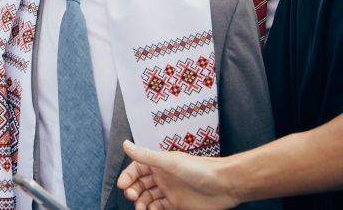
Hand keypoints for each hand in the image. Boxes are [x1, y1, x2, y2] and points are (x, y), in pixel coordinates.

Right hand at [117, 140, 239, 209]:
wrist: (225, 185)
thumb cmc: (200, 169)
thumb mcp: (169, 162)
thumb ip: (146, 156)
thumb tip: (125, 144)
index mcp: (159, 163)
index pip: (136, 168)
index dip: (128, 176)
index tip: (122, 185)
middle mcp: (163, 176)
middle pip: (140, 184)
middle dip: (133, 190)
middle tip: (132, 197)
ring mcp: (170, 190)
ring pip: (148, 197)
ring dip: (141, 202)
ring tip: (141, 208)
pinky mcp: (177, 203)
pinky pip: (159, 207)